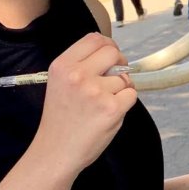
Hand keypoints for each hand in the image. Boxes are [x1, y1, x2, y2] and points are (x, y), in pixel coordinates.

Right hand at [32, 34, 137, 174]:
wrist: (56, 151)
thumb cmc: (61, 118)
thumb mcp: (60, 83)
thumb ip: (82, 65)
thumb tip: (112, 52)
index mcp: (62, 65)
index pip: (94, 39)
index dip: (108, 45)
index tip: (111, 56)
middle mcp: (78, 75)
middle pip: (113, 52)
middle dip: (119, 62)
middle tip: (114, 77)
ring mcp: (96, 91)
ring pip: (124, 77)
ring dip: (120, 88)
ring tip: (102, 104)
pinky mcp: (112, 108)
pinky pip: (132, 94)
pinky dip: (126, 102)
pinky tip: (109, 112)